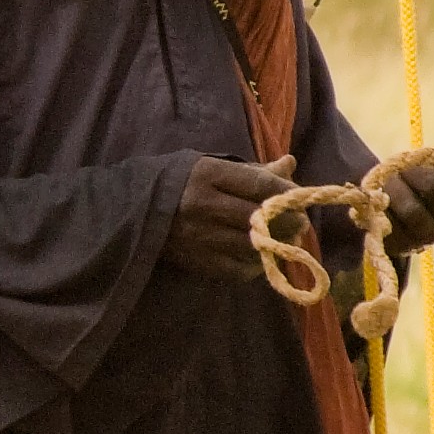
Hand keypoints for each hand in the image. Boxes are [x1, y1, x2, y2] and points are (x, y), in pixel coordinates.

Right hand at [166, 154, 296, 284]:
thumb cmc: (180, 183)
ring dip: (276, 245)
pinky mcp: (196, 261)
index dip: (286, 192)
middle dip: (288, 221)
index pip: (258, 183)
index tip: (300, 197)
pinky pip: (236, 269)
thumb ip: (252, 170)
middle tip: (301, 222)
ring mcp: (198, 236)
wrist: (132, 210)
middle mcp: (202, 205)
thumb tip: (290, 164)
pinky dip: (255, 265)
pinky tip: (261, 257)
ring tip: (287, 239)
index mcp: (207, 174)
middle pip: (259, 217)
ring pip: (251, 245)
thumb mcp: (211, 166)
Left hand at [370, 141, 433, 254]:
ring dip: (395, 188)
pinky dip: (380, 204)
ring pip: (411, 211)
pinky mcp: (399, 244)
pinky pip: (389, 220)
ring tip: (389, 183)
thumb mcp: (429, 166)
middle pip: (433, 190)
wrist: (390, 212)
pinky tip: (379, 201)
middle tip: (404, 168)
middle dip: (414, 172)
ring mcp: (425, 237)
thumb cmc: (416, 182)